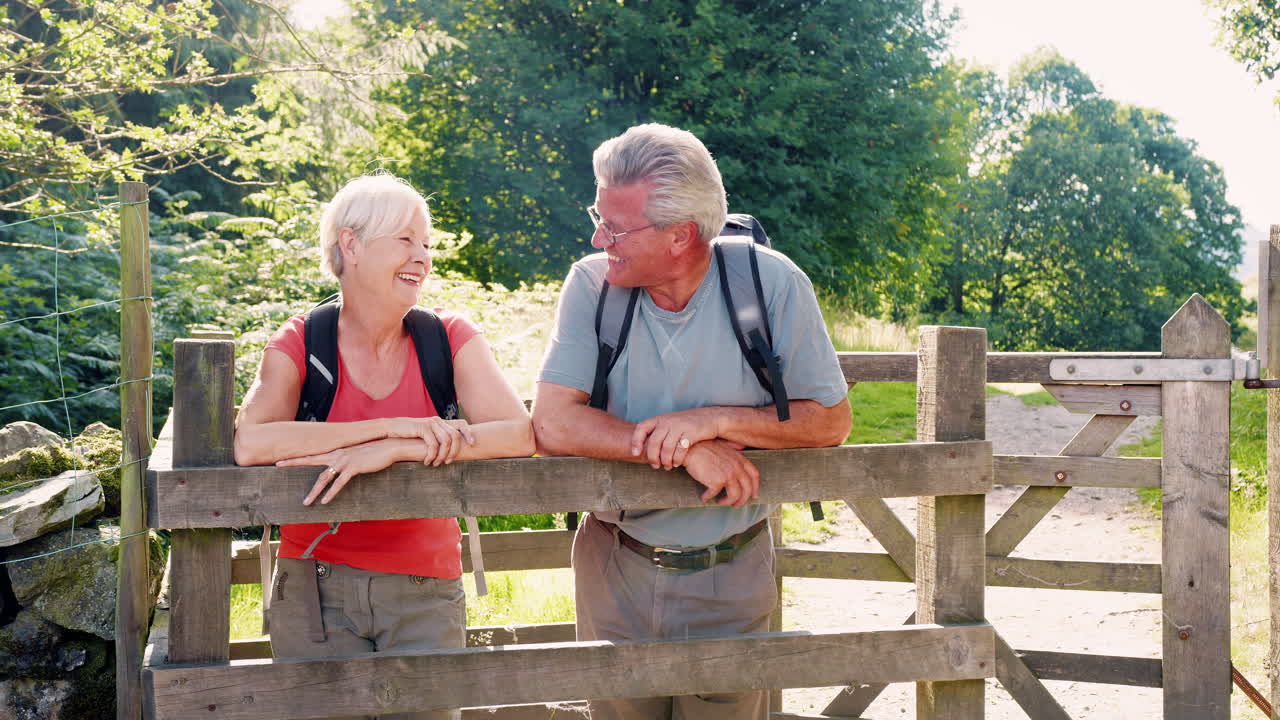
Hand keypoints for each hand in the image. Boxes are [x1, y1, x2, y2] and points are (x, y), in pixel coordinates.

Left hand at [279, 439, 402, 505]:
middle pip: (311, 460)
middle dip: (293, 462)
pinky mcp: (354, 467)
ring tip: (306, 502)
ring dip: (314, 491)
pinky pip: (339, 482)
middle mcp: (337, 454)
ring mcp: (345, 460)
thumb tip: (339, 467)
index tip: (283, 458)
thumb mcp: (357, 455)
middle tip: (277, 464)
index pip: (313, 454)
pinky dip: (331, 493)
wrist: (390, 446)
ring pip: (324, 477)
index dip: (297, 457)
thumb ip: (346, 460)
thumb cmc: (375, 452)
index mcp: (336, 451)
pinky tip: (325, 501)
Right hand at [385, 417, 475, 466]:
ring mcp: (430, 423)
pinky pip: (433, 444)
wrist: (391, 429)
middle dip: (454, 451)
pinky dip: (432, 455)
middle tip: (448, 462)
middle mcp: (437, 420)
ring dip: (443, 455)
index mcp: (441, 422)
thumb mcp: (426, 436)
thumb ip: (437, 439)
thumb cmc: (408, 435)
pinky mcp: (422, 427)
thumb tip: (450, 450)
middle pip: (456, 435)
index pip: (461, 424)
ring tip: (437, 463)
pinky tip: (427, 461)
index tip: (472, 445)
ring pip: (446, 440)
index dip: (469, 433)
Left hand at [631, 408, 721, 469]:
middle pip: (654, 442)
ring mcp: (679, 426)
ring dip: (666, 461)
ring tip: (667, 467)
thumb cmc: (686, 425)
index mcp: (659, 419)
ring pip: (666, 448)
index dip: (636, 441)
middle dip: (653, 457)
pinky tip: (676, 464)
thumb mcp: (670, 423)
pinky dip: (677, 460)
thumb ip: (658, 433)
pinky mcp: (691, 433)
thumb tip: (643, 448)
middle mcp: (667, 421)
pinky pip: (680, 450)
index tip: (636, 454)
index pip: (641, 428)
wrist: (709, 418)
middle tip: (655, 466)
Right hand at [681, 439, 758, 507]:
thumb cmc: (703, 445)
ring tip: (720, 502)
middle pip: (747, 489)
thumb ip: (734, 446)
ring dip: (728, 502)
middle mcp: (737, 467)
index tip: (753, 495)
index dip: (755, 487)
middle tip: (735, 505)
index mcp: (739, 459)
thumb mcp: (723, 444)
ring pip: (735, 496)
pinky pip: (715, 495)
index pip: (754, 475)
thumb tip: (741, 447)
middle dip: (742, 500)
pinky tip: (704, 497)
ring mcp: (728, 475)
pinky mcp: (717, 481)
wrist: (690, 447)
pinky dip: (709, 497)